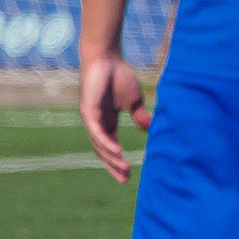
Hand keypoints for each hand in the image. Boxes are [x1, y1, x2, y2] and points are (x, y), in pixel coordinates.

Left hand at [79, 53, 150, 183]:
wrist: (107, 59)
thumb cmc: (119, 75)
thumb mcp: (135, 101)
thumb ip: (140, 116)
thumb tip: (150, 129)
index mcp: (107, 122)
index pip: (110, 146)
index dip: (118, 161)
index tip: (128, 175)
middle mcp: (97, 123)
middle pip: (103, 151)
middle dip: (113, 165)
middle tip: (124, 179)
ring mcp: (91, 119)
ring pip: (100, 144)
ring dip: (111, 157)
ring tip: (124, 168)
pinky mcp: (88, 112)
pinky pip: (97, 132)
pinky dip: (106, 143)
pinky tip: (117, 151)